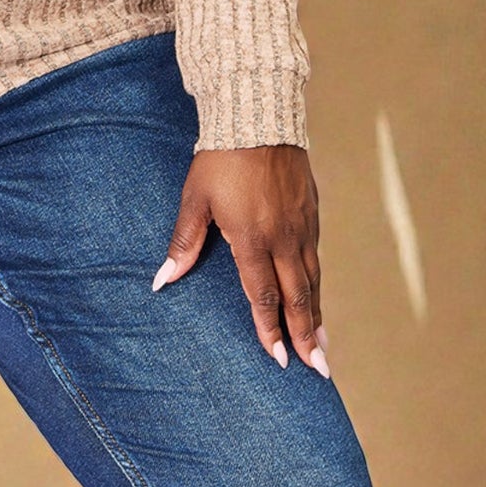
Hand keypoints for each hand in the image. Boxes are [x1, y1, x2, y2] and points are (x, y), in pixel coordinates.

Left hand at [151, 146, 331, 378]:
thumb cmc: (220, 158)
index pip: (263, 295)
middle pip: (297, 297)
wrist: (258, 116)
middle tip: (318, 371)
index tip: (279, 359)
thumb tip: (162, 281)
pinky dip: (319, 284)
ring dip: (317, 315)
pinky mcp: (313, 212)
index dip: (270, 329)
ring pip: (312, 280)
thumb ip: (183, 243)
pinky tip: (317, 297)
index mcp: (251, 237)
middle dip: (306, 336)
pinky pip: (317, 257)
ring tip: (322, 346)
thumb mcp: (195, 199)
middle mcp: (283, 237)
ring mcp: (302, 225)